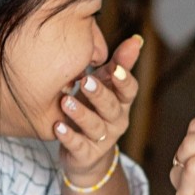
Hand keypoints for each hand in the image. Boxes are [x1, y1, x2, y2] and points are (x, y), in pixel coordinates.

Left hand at [56, 35, 141, 183]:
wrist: (86, 154)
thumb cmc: (95, 110)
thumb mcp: (106, 86)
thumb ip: (119, 65)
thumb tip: (137, 40)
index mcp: (122, 103)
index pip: (129, 91)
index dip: (124, 80)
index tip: (115, 68)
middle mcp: (116, 121)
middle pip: (111, 107)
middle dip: (99, 94)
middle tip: (85, 81)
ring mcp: (102, 139)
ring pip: (94, 126)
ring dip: (80, 114)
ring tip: (65, 102)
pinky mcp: (86, 154)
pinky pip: (78, 146)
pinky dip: (68, 137)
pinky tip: (57, 127)